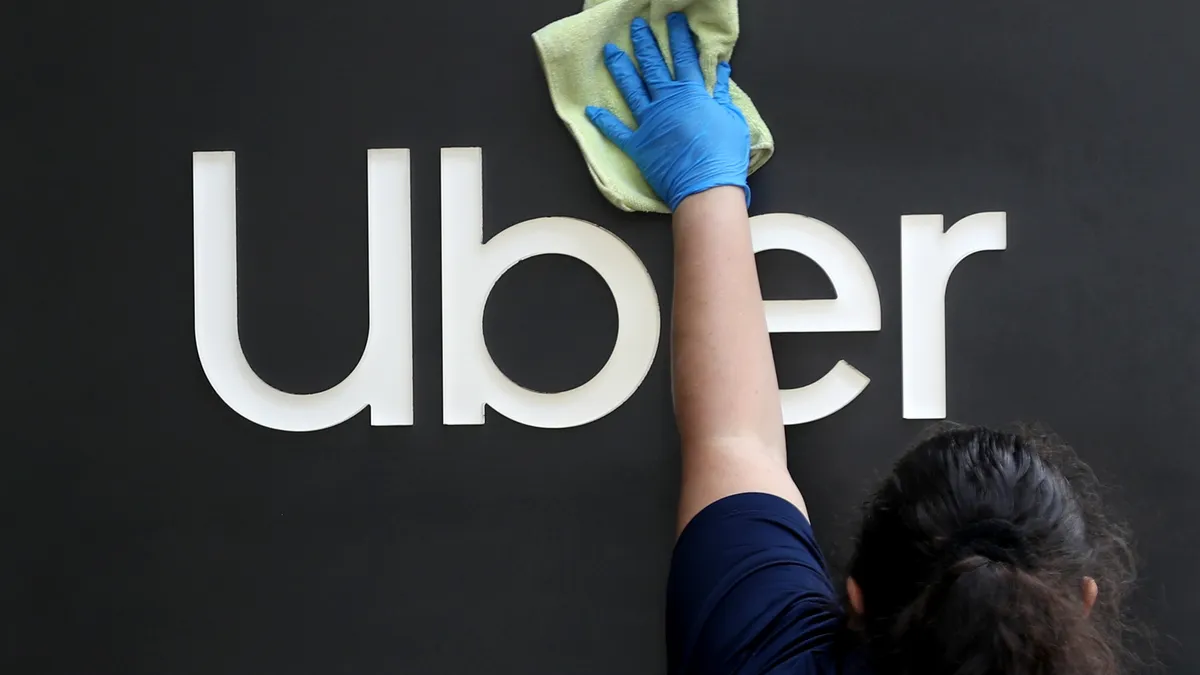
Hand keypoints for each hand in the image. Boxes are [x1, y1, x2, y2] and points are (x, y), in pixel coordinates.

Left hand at [586, 13, 750, 210]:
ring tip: (610, 52)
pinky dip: (603, 121)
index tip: (672, 21)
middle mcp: (667, 103)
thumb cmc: (724, 155)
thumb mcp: (732, 119)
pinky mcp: (638, 145)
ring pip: (631, 90)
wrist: (706, 188)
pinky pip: (617, 131)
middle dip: (644, 44)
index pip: (683, 58)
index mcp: (691, 94)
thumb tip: (723, 71)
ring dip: (620, 69)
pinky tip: (591, 110)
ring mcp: (649, 123)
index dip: (677, 37)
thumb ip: (723, 94)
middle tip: (637, 27)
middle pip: (653, 67)